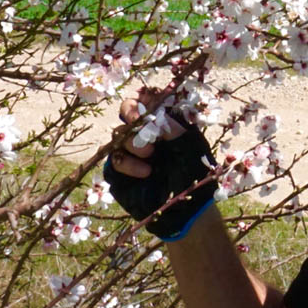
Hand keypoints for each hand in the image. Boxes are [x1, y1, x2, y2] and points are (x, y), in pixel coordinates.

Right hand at [104, 88, 216, 240]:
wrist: (185, 210)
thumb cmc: (193, 175)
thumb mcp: (189, 145)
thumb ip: (172, 126)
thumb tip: (153, 112)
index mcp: (161, 123)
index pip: (144, 101)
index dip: (141, 98)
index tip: (144, 101)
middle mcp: (143, 134)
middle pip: (125, 112)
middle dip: (132, 115)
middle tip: (141, 123)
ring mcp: (129, 152)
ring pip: (117, 135)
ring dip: (133, 143)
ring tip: (150, 156)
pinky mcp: (119, 172)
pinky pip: (114, 159)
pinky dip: (127, 163)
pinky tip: (145, 172)